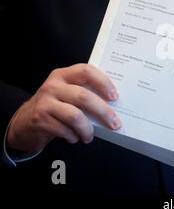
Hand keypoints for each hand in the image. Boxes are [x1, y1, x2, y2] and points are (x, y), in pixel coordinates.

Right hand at [6, 64, 120, 152]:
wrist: (24, 122)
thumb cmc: (55, 106)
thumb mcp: (67, 94)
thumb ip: (85, 93)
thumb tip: (113, 105)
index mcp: (64, 75)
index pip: (86, 71)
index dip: (103, 82)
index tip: (115, 96)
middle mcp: (53, 85)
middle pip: (84, 96)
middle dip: (103, 112)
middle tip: (114, 124)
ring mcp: (45, 102)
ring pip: (75, 116)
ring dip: (87, 129)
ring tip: (89, 136)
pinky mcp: (39, 119)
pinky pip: (64, 129)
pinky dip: (73, 136)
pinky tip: (75, 137)